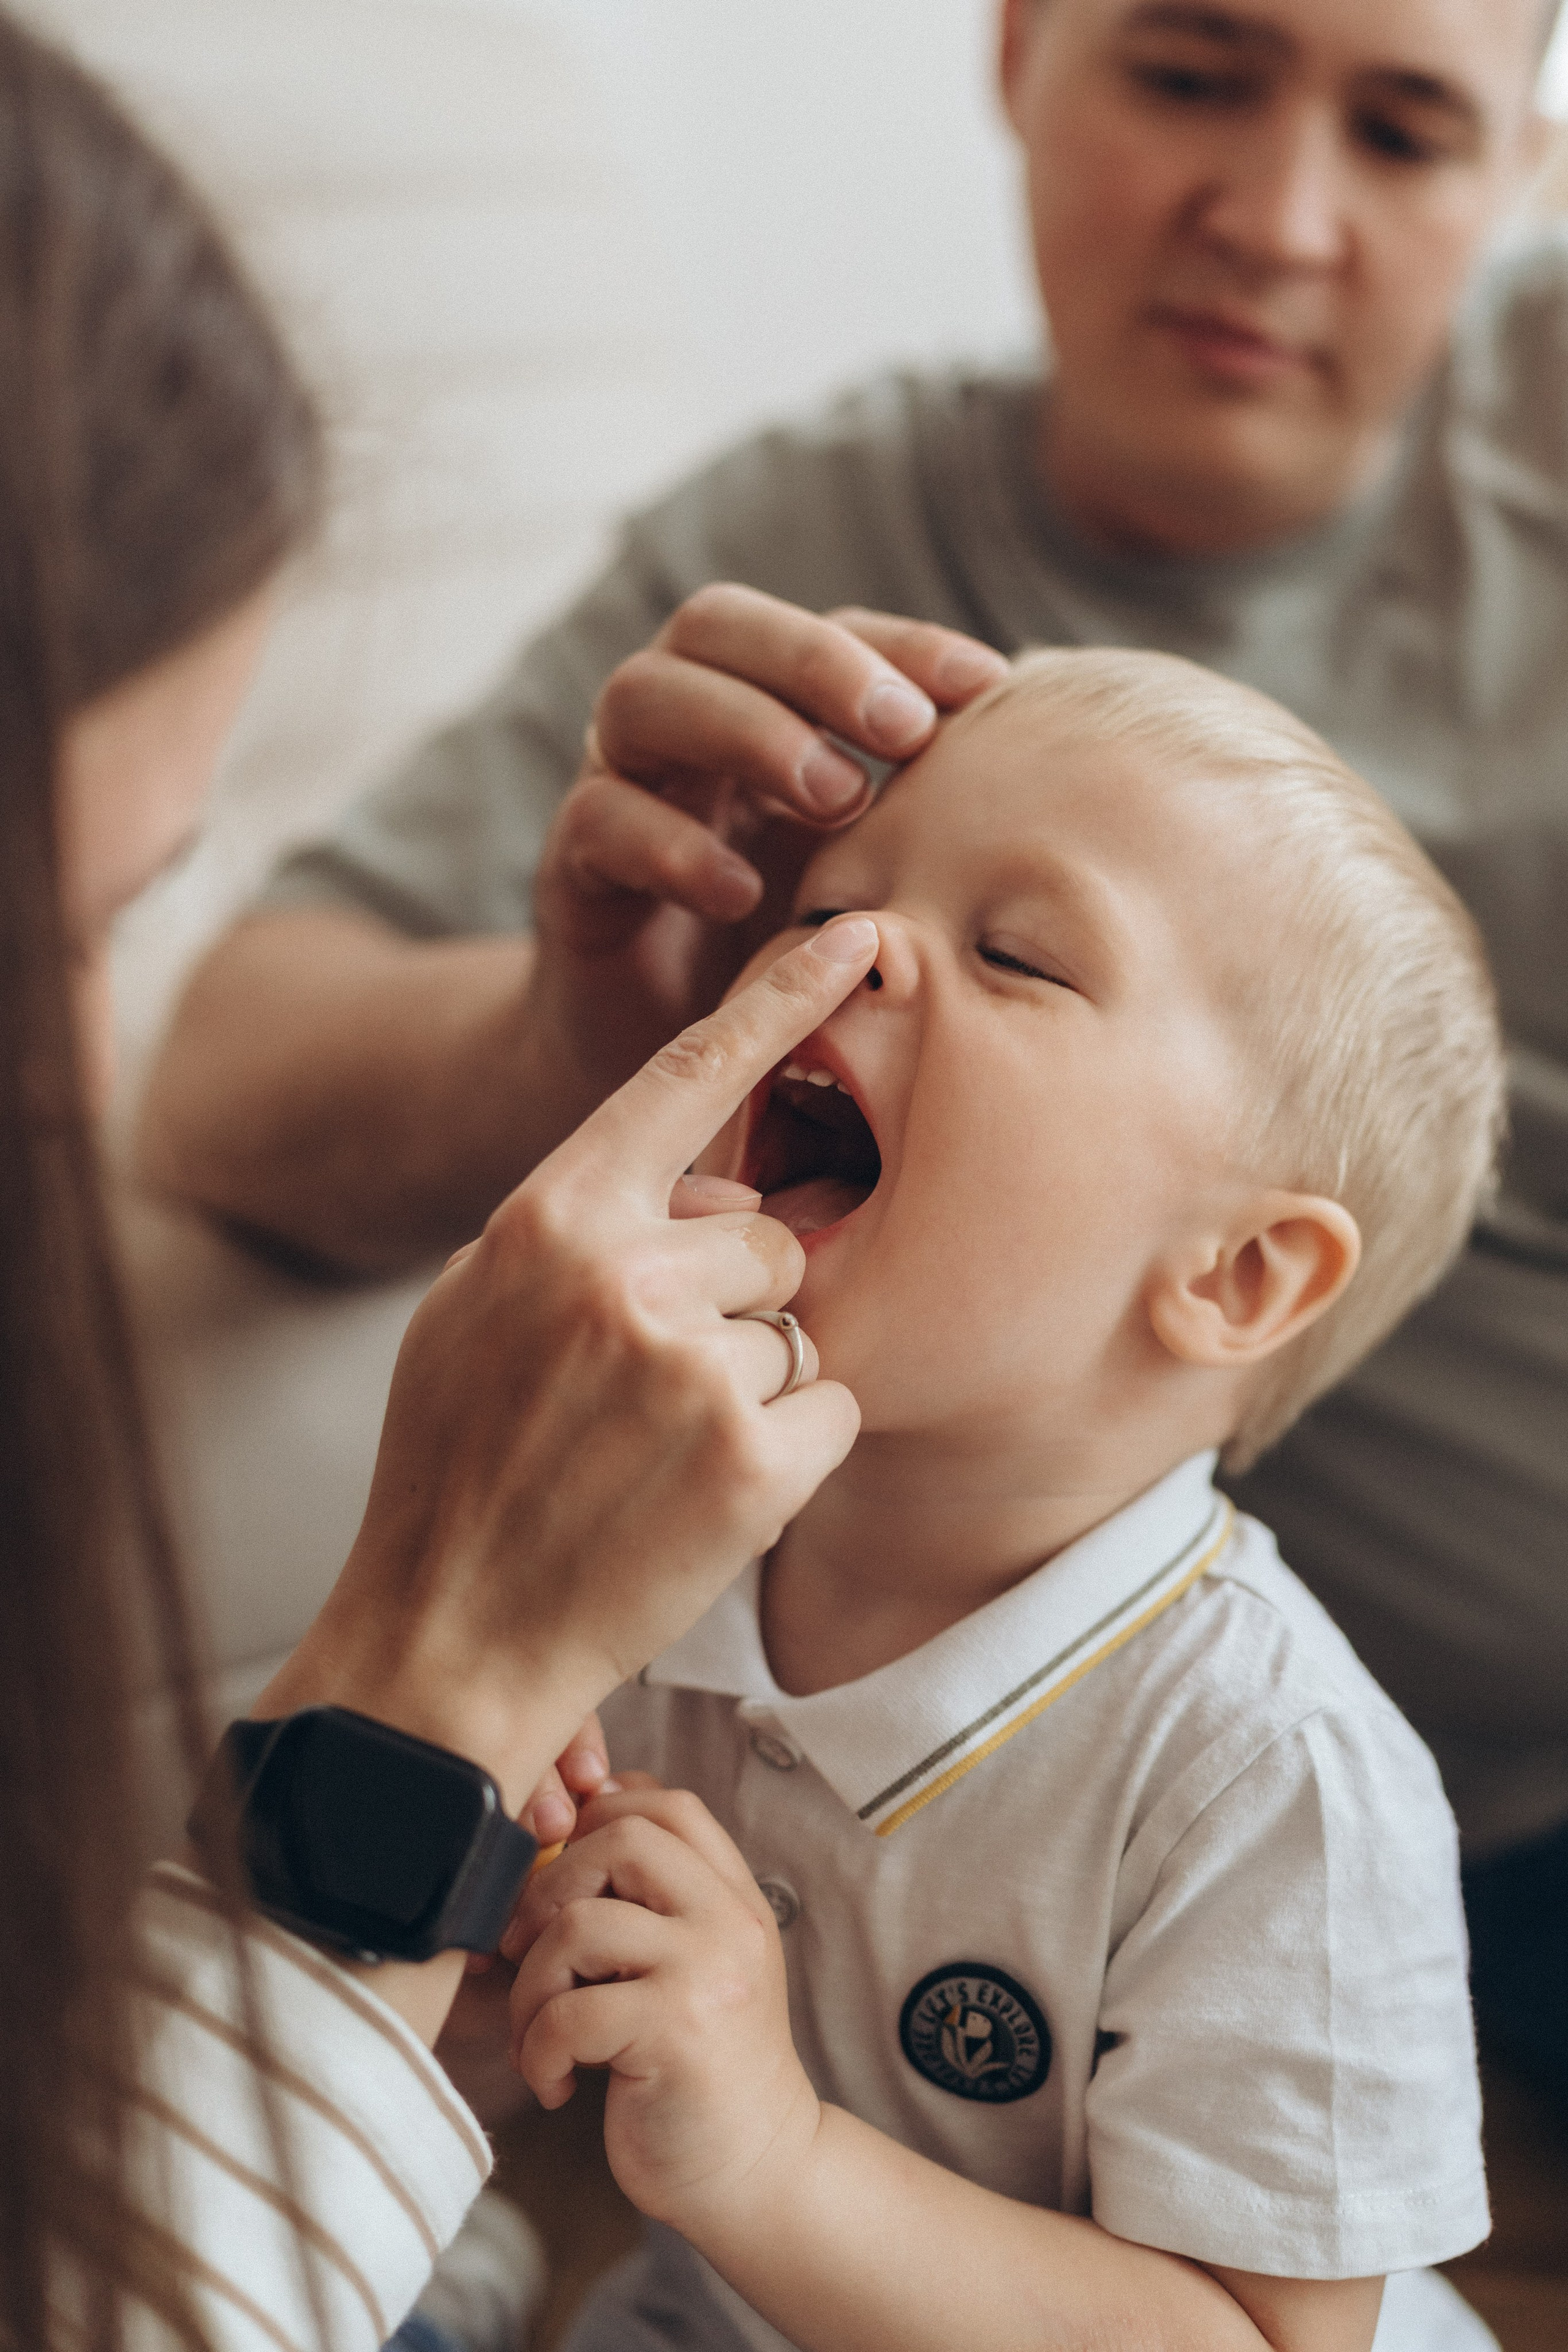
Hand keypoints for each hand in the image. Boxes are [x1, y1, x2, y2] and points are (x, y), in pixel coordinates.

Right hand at [257, 916, 881, 1811]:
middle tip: (647, 1392)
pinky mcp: (757, 1460)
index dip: (780, 1004)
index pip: (687, 1081)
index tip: (858, 935)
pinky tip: (700, 1497)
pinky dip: (787, 1456)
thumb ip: (583, 1228)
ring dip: (753, 1386)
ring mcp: (695, 1366)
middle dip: (734, 1304)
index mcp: (553, 1217)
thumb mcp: (478, 1307)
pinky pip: (831, 1411)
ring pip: (797, 1330)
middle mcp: (627, 1272)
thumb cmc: (459, 1464)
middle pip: (766, 1237)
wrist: (448, 1634)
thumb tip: (696, 1190)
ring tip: (656, 1454)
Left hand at [506, 1788, 820, 2234]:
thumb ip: (654, 1901)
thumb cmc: (701, 2069)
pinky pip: (567, 2012)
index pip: (665, 1803)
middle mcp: (729, 1922)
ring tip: (539, 2032)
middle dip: (549, 1891)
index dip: (597, 1818)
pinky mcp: (674, 2034)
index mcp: (734, 1898)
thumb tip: (573, 1822)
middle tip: (526, 1953)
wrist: (757, 2172)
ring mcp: (707, 1973)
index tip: (562, 1882)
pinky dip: (538, 2050)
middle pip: (619, 1840)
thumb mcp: (694, 1965)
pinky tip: (555, 2081)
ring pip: (579, 1924)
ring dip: (531, 1984)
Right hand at [527, 586, 1006, 1102]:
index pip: (825, 629)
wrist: (671, 1068)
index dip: (902, 641)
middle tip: (905, 731)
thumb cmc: (790, 962)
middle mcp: (680, 728)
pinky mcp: (570, 870)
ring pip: (642, 698)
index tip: (988, 683)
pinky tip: (743, 894)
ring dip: (748, 732)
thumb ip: (929, 822)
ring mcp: (614, 787)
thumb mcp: (871, 881)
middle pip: (713, 625)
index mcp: (760, 710)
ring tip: (835, 800)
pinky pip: (599, 822)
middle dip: (815, 663)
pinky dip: (673, 846)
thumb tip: (1056, 778)